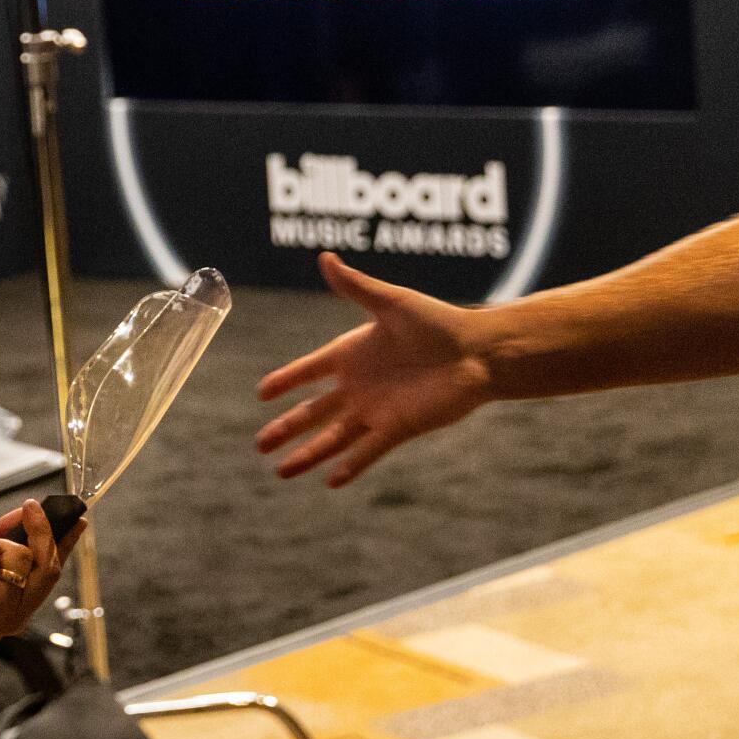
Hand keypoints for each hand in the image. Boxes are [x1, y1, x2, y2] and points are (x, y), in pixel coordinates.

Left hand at [0, 499, 87, 638]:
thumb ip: (7, 547)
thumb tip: (29, 515)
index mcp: (13, 617)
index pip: (50, 577)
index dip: (65, 546)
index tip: (78, 521)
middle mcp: (11, 618)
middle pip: (46, 565)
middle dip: (41, 531)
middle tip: (32, 505)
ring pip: (19, 552)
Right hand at [256, 252, 492, 485]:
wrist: (479, 353)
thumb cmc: (438, 323)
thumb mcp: (391, 302)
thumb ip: (355, 287)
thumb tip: (325, 258)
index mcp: (352, 353)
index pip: (308, 370)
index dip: (285, 381)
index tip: (262, 393)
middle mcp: (359, 386)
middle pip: (313, 412)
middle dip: (286, 428)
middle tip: (259, 444)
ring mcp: (376, 410)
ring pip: (333, 438)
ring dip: (308, 455)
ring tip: (281, 472)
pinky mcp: (398, 428)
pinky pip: (368, 450)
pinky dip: (349, 466)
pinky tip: (329, 481)